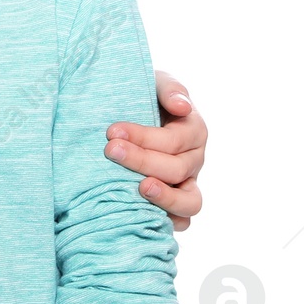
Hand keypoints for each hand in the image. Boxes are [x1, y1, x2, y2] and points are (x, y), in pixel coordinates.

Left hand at [104, 70, 205, 231]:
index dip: (144, 137)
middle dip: (142, 160)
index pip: (173, 140)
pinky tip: (148, 215)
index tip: (112, 131)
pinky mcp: (175, 201)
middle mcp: (193, 159)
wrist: (127, 106)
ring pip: (190, 202)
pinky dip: (170, 221)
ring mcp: (187, 183)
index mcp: (193, 130)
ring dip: (166, 197)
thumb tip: (182, 107)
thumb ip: (170, 89)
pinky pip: (182, 220)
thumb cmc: (143, 93)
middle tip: (110, 150)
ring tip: (140, 188)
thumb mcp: (156, 82)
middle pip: (176, 169)